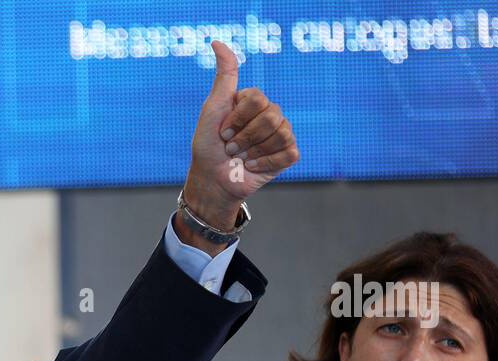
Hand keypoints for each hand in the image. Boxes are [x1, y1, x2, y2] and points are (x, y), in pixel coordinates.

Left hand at [178, 40, 298, 245]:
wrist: (213, 181)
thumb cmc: (208, 146)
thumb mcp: (212, 110)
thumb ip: (223, 78)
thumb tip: (217, 42)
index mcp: (253, 101)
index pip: (257, 99)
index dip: (237, 119)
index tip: (222, 131)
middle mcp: (271, 113)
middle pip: (270, 116)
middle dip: (244, 137)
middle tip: (230, 148)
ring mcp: (282, 133)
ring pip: (280, 134)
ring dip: (253, 151)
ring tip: (241, 158)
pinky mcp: (288, 154)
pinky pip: (288, 152)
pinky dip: (266, 162)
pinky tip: (252, 166)